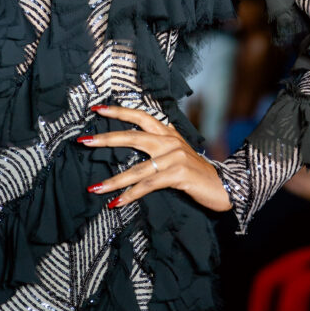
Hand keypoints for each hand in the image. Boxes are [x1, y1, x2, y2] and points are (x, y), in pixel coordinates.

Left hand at [79, 104, 232, 212]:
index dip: (118, 112)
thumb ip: (158, 145)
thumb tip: (132, 142)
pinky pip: (148, 186)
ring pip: (137, 169)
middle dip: (106, 139)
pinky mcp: (178, 175)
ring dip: (113, 181)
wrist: (225, 185)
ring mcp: (174, 157)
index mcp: (168, 132)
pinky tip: (117, 201)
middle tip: (84, 141)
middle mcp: (169, 141)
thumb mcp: (177, 152)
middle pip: (132, 136)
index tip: (97, 109)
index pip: (140, 116)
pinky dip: (131, 195)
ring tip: (95, 188)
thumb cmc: (196, 171)